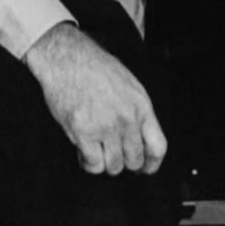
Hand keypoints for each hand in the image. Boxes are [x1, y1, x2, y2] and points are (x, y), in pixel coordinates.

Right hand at [23, 23, 166, 176]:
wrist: (66, 57)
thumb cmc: (94, 66)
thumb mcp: (128, 84)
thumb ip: (137, 111)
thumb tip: (140, 137)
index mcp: (140, 105)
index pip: (157, 146)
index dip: (152, 164)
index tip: (144, 168)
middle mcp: (126, 118)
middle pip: (134, 160)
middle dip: (124, 162)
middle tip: (112, 154)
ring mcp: (105, 126)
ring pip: (113, 166)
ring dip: (105, 162)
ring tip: (96, 149)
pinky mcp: (83, 132)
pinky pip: (93, 164)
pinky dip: (88, 162)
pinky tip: (83, 149)